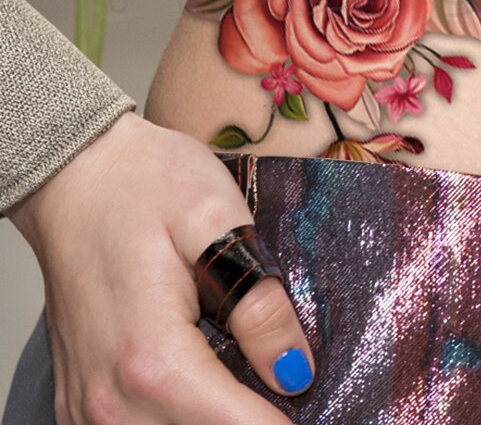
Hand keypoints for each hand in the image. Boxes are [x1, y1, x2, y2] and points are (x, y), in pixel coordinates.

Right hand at [7, 112, 312, 423]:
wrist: (75, 173)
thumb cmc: (143, 182)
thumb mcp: (216, 220)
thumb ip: (259, 304)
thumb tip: (294, 370)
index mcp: (152, 357)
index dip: (286, 422)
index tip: (314, 402)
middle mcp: (111, 398)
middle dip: (255, 420)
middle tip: (289, 383)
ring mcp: (89, 404)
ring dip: (219, 420)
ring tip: (254, 386)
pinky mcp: (84, 397)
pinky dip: (182, 419)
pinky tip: (211, 388)